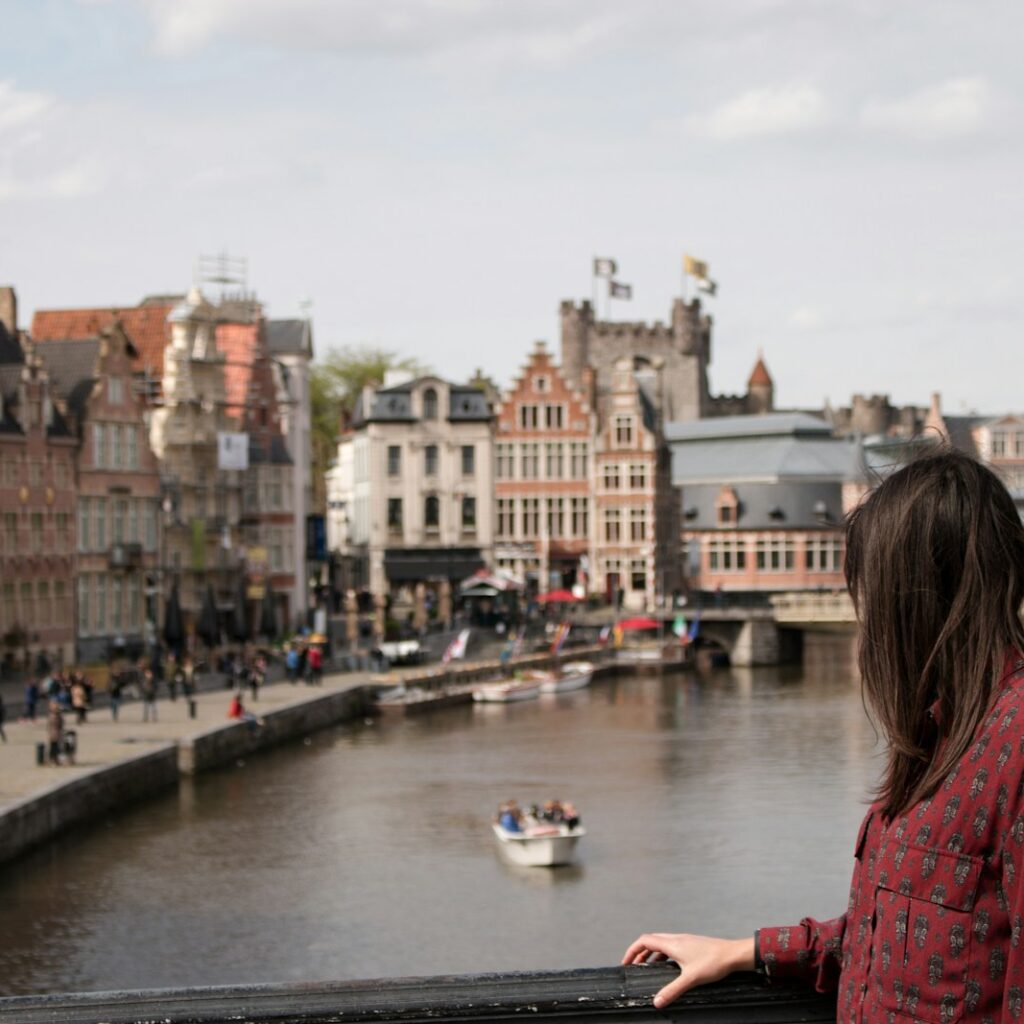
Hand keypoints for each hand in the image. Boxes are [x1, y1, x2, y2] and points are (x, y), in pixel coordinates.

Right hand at [620, 933, 754, 1007]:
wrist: (732, 954)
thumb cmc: (713, 962)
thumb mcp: (690, 979)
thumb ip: (672, 990)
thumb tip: (657, 1001)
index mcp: (672, 943)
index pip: (644, 941)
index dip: (632, 950)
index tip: (626, 962)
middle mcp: (676, 939)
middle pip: (650, 941)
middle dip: (639, 953)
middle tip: (634, 966)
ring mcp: (684, 941)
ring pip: (661, 943)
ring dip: (651, 954)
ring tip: (648, 967)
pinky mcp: (691, 945)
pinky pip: (670, 946)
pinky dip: (662, 955)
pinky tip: (668, 967)